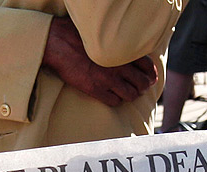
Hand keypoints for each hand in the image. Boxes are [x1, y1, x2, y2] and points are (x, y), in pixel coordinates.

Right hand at [42, 17, 156, 106]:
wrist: (56, 42)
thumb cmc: (75, 34)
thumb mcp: (101, 34)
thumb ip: (116, 41)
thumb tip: (125, 45)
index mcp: (122, 51)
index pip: (147, 66)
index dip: (151, 74)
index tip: (150, 78)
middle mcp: (118, 67)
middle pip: (142, 83)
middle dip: (142, 87)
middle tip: (138, 87)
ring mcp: (108, 80)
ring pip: (131, 95)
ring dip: (130, 95)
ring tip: (126, 93)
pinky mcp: (96, 90)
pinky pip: (114, 102)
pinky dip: (116, 101)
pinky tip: (111, 96)